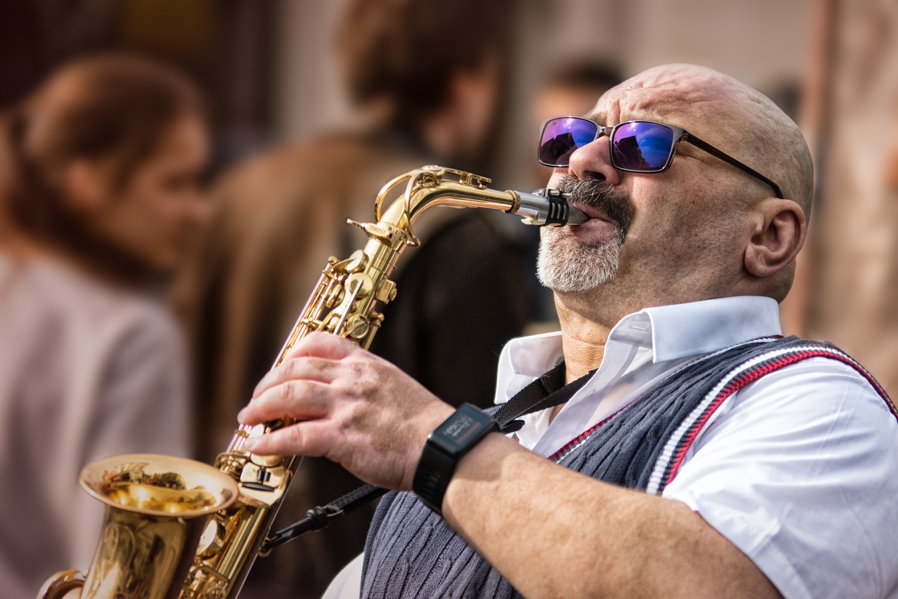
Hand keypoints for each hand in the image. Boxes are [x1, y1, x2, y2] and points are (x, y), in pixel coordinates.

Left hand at [237, 332, 454, 490]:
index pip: (320, 343)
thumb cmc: (424, 427)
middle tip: (255, 400)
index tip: (281, 366)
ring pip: (289, 396)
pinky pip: (296, 437)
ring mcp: (347, 406)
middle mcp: (353, 379)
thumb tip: (339, 399)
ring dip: (261, 408)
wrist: (441, 448)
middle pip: (295, 369)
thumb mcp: (395, 388)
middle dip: (267, 384)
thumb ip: (365, 386)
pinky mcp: (343, 437)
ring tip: (248, 419)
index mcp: (366, 365)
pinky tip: (258, 446)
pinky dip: (272, 442)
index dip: (292, 353)